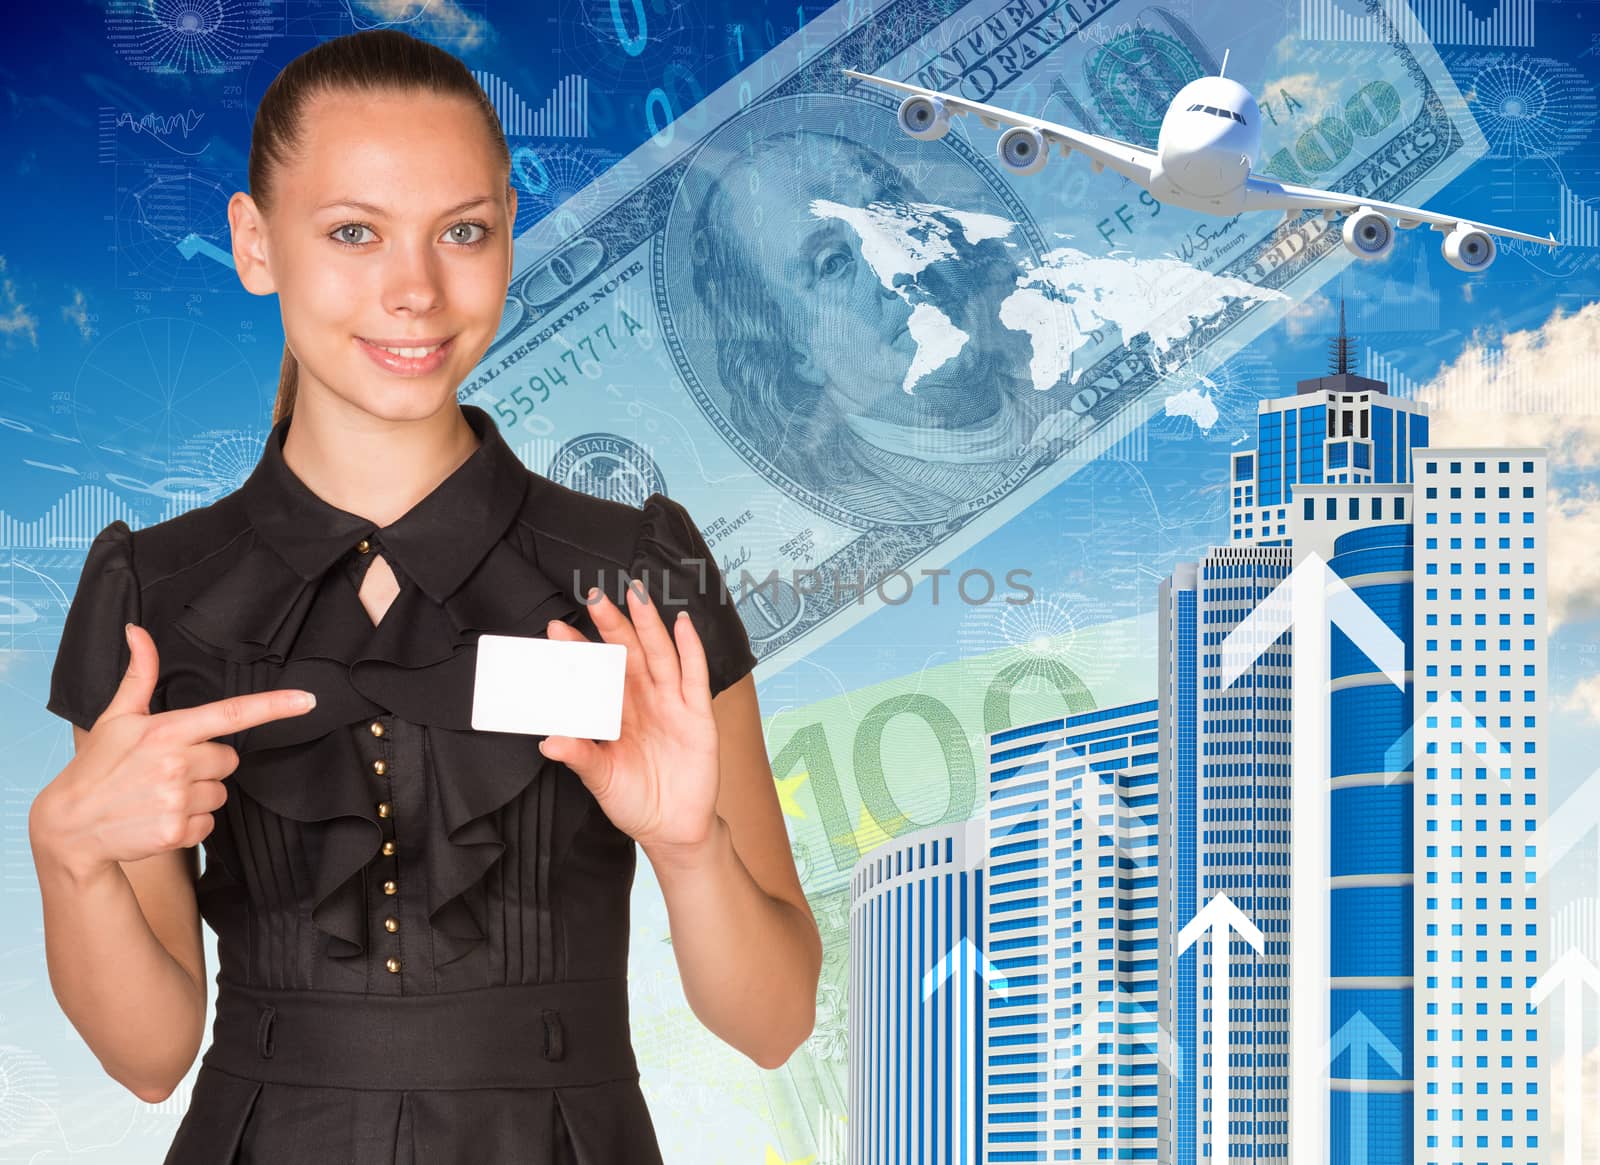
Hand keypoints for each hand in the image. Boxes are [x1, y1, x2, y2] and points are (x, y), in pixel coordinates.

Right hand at [30, 623, 318, 876]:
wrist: (70, 826)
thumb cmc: (97, 766)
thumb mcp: (117, 717)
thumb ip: (141, 675)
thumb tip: (138, 631)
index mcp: (168, 731)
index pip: (231, 714)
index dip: (274, 706)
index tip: (308, 701)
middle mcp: (176, 763)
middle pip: (230, 759)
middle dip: (207, 765)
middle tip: (168, 770)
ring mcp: (178, 799)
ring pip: (221, 793)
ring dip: (199, 795)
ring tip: (159, 794)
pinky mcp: (178, 831)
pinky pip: (210, 824)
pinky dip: (191, 824)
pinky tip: (161, 817)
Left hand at [538, 578, 719, 856]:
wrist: (674, 829)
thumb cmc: (636, 802)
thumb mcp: (601, 780)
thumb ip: (580, 757)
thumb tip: (548, 741)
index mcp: (616, 712)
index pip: (595, 673)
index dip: (578, 650)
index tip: (556, 629)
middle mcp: (643, 701)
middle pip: (627, 654)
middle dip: (612, 625)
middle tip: (595, 596)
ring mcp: (672, 704)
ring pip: (659, 655)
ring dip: (648, 625)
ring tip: (636, 595)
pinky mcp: (697, 715)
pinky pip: (694, 675)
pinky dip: (690, 648)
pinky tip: (682, 624)